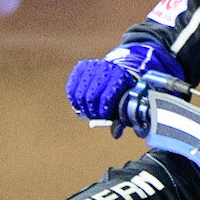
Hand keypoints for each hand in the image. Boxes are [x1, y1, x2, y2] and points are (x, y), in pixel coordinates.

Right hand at [65, 41, 186, 122]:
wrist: (119, 70)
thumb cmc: (124, 90)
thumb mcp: (127, 101)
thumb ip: (122, 117)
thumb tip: (115, 133)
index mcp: (120, 76)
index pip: (107, 97)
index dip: (103, 111)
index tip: (103, 117)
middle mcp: (106, 68)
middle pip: (91, 96)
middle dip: (92, 111)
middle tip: (95, 117)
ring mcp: (92, 66)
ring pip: (79, 93)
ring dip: (82, 107)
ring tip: (87, 112)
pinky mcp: (81, 67)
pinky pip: (72, 86)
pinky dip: (74, 99)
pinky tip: (79, 104)